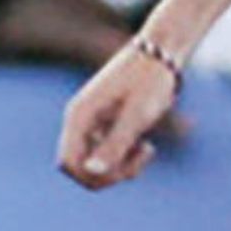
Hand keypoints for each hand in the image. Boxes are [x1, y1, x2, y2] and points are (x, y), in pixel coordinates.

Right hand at [58, 43, 179, 189]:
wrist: (162, 54)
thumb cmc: (150, 80)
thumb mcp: (136, 115)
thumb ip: (115, 144)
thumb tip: (92, 172)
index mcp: (79, 116)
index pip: (68, 163)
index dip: (92, 176)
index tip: (125, 168)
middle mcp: (81, 121)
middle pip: (80, 168)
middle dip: (110, 174)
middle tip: (139, 158)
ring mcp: (93, 124)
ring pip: (96, 165)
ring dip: (122, 168)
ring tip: (147, 150)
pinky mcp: (108, 126)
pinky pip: (109, 156)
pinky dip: (127, 159)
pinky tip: (146, 146)